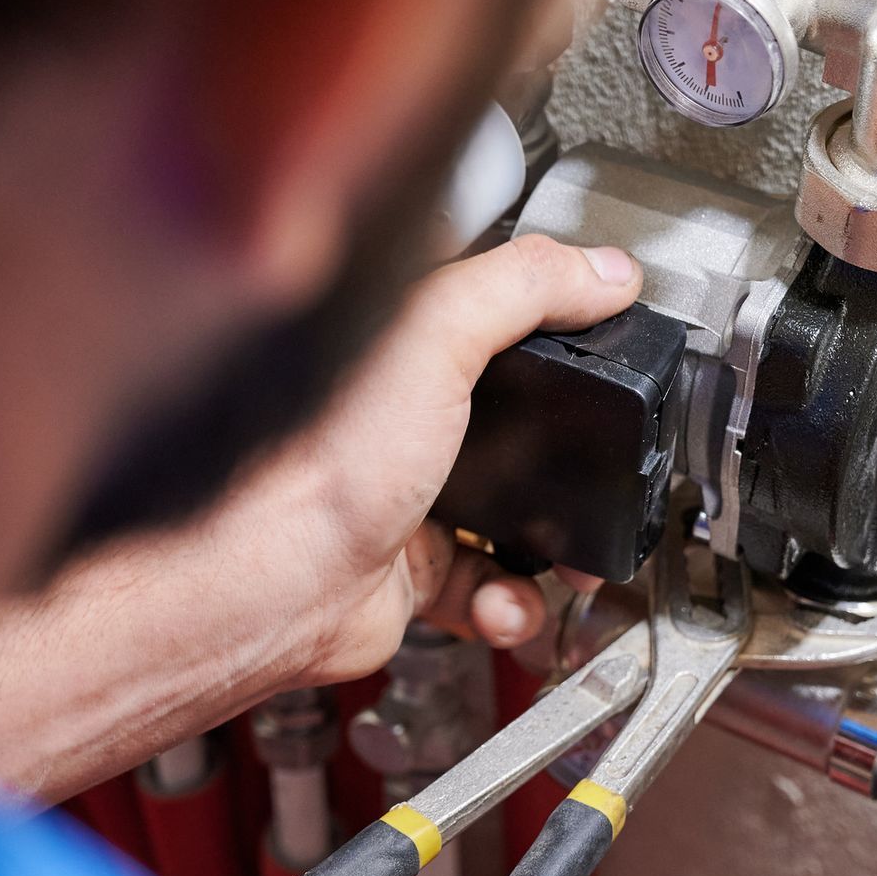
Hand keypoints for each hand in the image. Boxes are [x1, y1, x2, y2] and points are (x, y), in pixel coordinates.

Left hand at [254, 234, 639, 681]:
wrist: (272, 584)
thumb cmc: (313, 459)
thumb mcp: (431, 334)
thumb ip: (522, 287)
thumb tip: (604, 273)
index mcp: (399, 348)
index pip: (491, 313)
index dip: (550, 324)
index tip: (601, 337)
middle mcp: (401, 420)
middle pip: (517, 424)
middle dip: (570, 461)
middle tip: (599, 472)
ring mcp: (407, 496)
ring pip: (513, 515)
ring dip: (553, 548)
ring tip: (563, 562)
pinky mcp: (410, 568)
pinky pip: (487, 585)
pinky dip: (510, 603)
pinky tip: (504, 602)